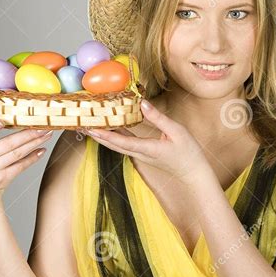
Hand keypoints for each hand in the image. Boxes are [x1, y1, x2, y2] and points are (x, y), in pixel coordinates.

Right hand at [0, 104, 53, 209]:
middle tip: (42, 126)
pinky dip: (32, 158)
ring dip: (34, 143)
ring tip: (46, 135)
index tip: (1, 121)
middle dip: (27, 134)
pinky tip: (41, 150)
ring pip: (17, 154)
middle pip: (7, 144)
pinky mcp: (2, 179)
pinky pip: (20, 166)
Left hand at [82, 101, 211, 185]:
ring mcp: (141, 155)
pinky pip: (125, 145)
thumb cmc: (188, 153)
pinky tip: (109, 127)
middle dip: (97, 135)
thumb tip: (142, 103)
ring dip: (103, 136)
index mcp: (149, 149)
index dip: (106, 135)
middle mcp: (141, 154)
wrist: (193, 173)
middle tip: (82, 123)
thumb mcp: (177, 131)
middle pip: (113, 145)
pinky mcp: (143, 154)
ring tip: (90, 124)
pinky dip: (114, 137)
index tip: (92, 128)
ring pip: (117, 146)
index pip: (122, 142)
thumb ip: (158, 117)